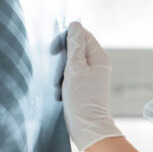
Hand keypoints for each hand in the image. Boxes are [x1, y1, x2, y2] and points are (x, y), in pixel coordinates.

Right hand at [63, 21, 123, 150]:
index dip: (66, 38)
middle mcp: (97, 63)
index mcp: (99, 56)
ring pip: (71, 62)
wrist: (86, 126)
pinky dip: (63, 80)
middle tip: (57, 71)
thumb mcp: (74, 69)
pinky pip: (71, 74)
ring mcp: (91, 74)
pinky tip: (59, 90)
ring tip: (58, 84)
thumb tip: (75, 25)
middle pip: (76, 48)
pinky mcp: (84, 84)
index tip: (53, 51)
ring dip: (60, 70)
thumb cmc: (81, 99)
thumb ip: (74, 46)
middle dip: (62, 57)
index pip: (82, 34)